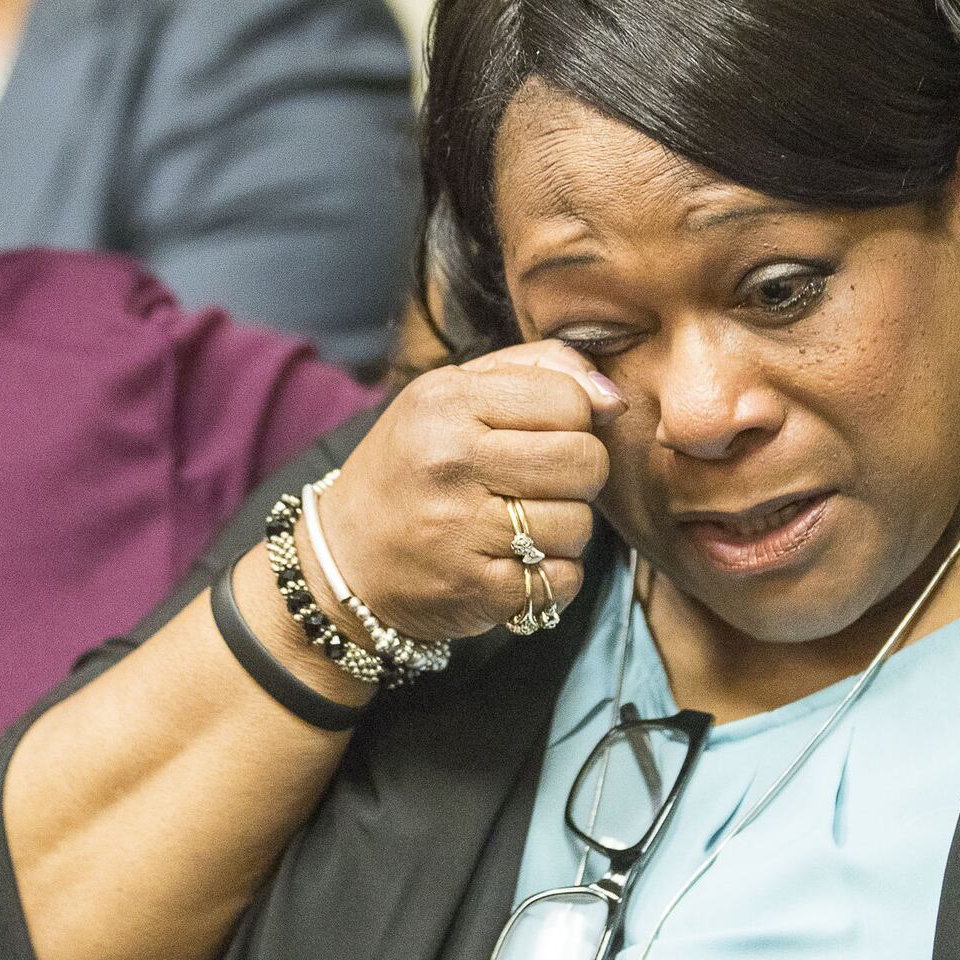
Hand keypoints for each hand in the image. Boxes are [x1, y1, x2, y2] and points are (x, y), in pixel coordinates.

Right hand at [315, 340, 625, 639]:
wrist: (346, 557)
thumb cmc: (417, 463)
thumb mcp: (457, 392)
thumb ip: (541, 370)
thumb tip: (614, 399)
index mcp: (448, 402)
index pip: (569, 400)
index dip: (576, 419)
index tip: (546, 434)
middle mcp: (450, 462)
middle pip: (584, 462)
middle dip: (580, 475)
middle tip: (545, 482)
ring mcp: (461, 531)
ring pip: (578, 525)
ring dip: (565, 528)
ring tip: (524, 523)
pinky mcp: (475, 589)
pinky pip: (561, 579)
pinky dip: (551, 575)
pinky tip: (516, 561)